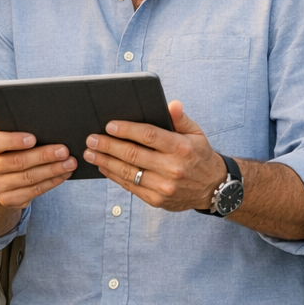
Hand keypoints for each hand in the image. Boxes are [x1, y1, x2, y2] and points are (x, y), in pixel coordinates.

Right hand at [0, 128, 76, 208]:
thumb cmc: (7, 149)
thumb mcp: (6, 136)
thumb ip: (17, 129)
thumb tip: (43, 123)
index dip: (13, 140)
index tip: (33, 138)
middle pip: (18, 162)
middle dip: (44, 156)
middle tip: (64, 151)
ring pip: (28, 178)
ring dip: (52, 171)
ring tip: (69, 163)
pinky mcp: (7, 200)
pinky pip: (33, 191)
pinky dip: (51, 182)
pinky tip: (63, 175)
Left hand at [82, 100, 225, 210]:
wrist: (213, 188)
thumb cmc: (199, 155)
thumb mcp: (196, 133)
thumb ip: (180, 118)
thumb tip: (171, 104)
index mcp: (181, 148)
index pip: (149, 136)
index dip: (127, 130)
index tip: (109, 125)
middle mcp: (173, 168)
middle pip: (133, 155)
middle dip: (108, 145)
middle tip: (91, 138)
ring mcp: (164, 187)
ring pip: (128, 173)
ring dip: (105, 161)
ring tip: (90, 152)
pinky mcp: (157, 200)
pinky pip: (130, 187)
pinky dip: (114, 176)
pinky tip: (103, 166)